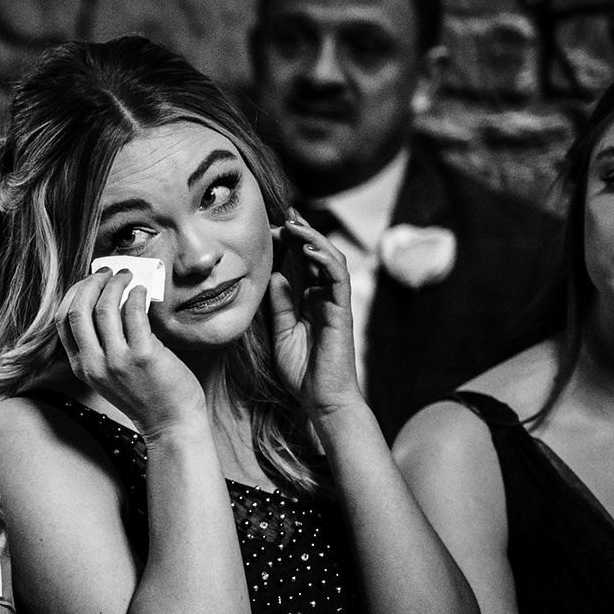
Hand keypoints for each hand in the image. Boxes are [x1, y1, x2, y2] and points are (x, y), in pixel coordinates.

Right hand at [55, 265, 206, 438]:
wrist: (171, 424)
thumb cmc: (146, 395)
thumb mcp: (110, 375)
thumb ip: (103, 346)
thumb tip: (110, 299)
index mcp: (82, 367)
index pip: (62, 321)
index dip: (74, 294)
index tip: (89, 282)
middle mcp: (94, 364)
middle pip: (78, 310)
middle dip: (92, 283)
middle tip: (108, 272)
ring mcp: (117, 361)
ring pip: (104, 308)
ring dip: (115, 283)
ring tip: (127, 276)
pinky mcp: (143, 356)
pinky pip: (133, 313)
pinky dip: (136, 294)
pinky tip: (142, 291)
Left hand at [267, 211, 361, 417]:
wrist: (321, 399)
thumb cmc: (303, 371)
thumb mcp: (281, 332)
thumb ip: (280, 304)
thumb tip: (275, 275)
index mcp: (310, 300)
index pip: (303, 263)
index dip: (290, 243)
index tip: (270, 228)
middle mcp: (325, 297)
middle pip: (318, 254)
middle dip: (302, 232)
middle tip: (284, 214)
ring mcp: (335, 302)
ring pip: (331, 258)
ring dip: (313, 238)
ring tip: (294, 223)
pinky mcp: (342, 310)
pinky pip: (337, 277)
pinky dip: (325, 258)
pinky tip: (309, 246)